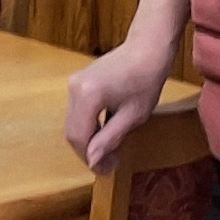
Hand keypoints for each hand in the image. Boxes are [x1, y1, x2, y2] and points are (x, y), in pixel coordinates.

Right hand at [62, 37, 172, 172]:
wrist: (146, 49)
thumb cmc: (146, 81)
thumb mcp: (133, 116)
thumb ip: (110, 139)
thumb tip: (93, 161)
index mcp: (88, 96)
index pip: (79, 137)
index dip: (91, 157)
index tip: (107, 170)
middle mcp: (74, 89)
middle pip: (72, 130)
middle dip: (88, 150)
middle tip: (109, 163)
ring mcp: (73, 84)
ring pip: (73, 122)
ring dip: (87, 139)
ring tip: (108, 150)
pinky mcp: (77, 82)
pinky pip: (76, 112)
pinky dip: (87, 126)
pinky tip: (104, 131)